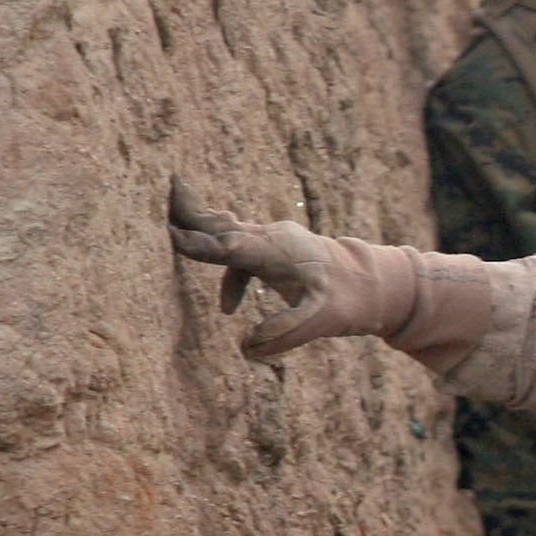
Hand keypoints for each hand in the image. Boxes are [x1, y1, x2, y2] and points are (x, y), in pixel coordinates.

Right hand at [167, 176, 421, 360]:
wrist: (372, 282)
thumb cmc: (348, 300)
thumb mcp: (321, 320)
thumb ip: (284, 333)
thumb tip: (245, 349)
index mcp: (278, 250)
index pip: (231, 247)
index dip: (202, 244)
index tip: (173, 235)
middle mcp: (271, 237)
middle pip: (222, 225)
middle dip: (191, 212)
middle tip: (163, 185)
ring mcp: (271, 239)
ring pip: (227, 231)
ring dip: (199, 227)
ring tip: (167, 223)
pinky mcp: (272, 248)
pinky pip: (239, 250)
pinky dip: (226, 267)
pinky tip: (228, 308)